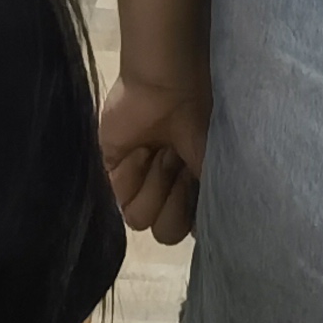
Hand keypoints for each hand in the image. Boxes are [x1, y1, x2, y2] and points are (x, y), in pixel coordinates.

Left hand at [100, 70, 208, 244]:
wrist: (167, 87)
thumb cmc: (197, 120)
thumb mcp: (211, 163)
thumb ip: (206, 203)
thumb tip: (201, 235)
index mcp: (190, 191)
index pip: (187, 231)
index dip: (190, 210)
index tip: (195, 176)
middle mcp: (165, 191)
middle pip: (164, 232)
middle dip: (173, 199)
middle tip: (176, 161)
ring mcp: (138, 183)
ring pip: (138, 220)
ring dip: (154, 182)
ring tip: (158, 149)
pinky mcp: (111, 172)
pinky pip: (116, 198)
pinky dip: (131, 173)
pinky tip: (140, 148)